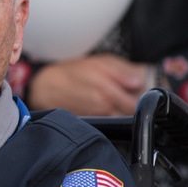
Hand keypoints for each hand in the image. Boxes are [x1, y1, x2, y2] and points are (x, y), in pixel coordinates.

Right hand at [28, 54, 151, 115]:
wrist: (45, 87)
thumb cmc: (73, 72)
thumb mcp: (99, 62)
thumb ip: (122, 72)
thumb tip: (138, 83)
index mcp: (109, 92)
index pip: (138, 104)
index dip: (141, 98)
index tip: (139, 92)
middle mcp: (104, 108)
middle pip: (130, 114)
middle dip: (132, 106)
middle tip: (127, 96)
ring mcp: (96, 118)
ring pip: (119, 119)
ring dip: (121, 112)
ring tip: (113, 101)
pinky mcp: (90, 124)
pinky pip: (107, 123)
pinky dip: (109, 117)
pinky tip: (103, 108)